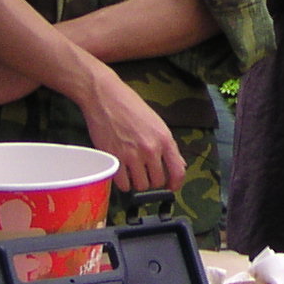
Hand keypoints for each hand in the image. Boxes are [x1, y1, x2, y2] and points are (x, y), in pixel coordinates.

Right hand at [74, 61, 186, 194]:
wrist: (105, 97)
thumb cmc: (130, 105)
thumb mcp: (156, 122)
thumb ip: (167, 145)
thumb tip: (179, 163)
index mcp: (164, 139)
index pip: (178, 171)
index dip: (176, 183)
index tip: (171, 186)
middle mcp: (150, 149)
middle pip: (157, 181)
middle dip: (153, 181)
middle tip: (146, 173)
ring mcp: (131, 155)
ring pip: (141, 185)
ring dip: (138, 182)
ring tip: (133, 173)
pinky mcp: (114, 158)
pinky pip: (123, 184)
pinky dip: (123, 183)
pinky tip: (122, 174)